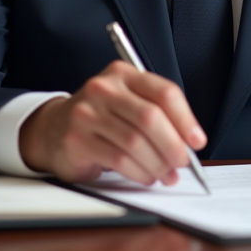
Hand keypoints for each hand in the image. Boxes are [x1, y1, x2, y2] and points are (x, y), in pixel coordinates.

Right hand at [18, 60, 205, 184]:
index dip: (185, 119)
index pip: (163, 91)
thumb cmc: (102, 117)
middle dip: (173, 146)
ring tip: (165, 174)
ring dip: (158, 164)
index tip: (197, 140)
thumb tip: (189, 142)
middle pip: (151, 117)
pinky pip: (119, 159)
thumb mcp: (128, 103)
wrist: (53, 128)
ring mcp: (87, 112)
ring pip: (136, 142)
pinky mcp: (77, 138)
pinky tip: (146, 176)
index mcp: (123, 73)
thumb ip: (157, 114)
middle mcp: (104, 88)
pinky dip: (140, 172)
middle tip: (182, 162)